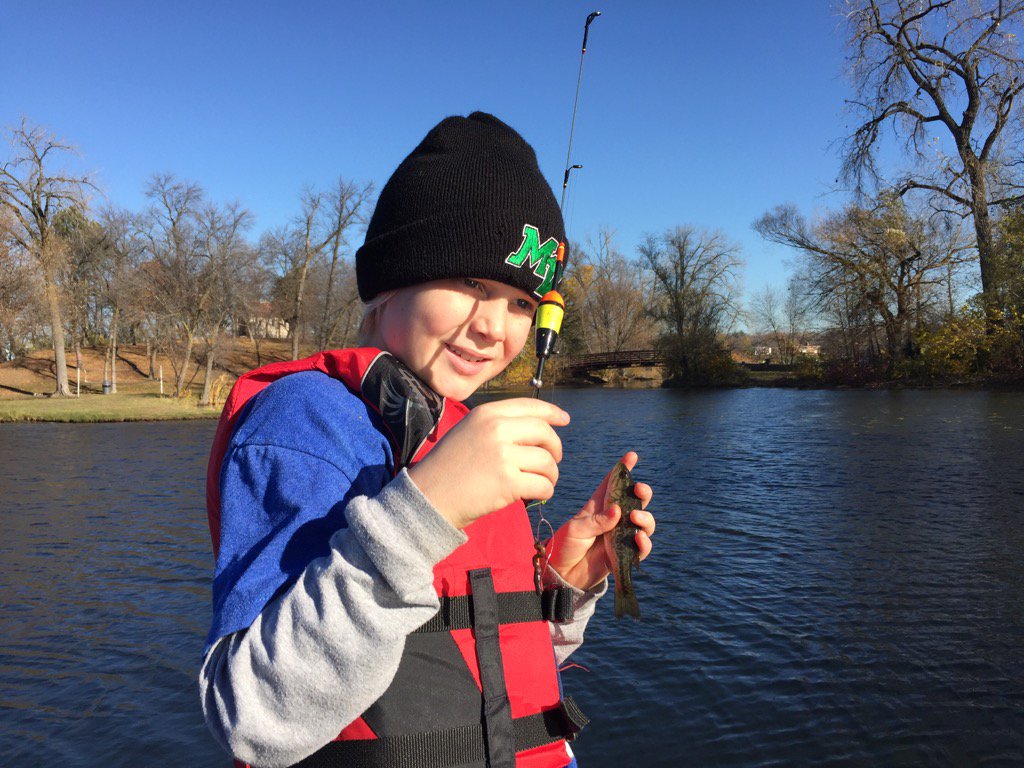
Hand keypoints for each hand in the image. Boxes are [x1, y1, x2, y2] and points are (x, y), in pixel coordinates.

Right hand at [408, 398, 569, 529]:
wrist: (428, 496)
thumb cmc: (448, 468)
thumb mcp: (468, 431)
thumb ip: (497, 426)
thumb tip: (537, 430)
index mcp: (487, 413)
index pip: (530, 406)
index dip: (552, 413)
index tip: (564, 419)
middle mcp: (496, 429)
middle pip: (544, 433)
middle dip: (555, 448)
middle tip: (552, 461)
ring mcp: (503, 455)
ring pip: (547, 462)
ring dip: (550, 474)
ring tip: (542, 482)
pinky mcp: (508, 482)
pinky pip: (543, 484)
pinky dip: (545, 491)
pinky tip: (538, 494)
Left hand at [547, 451, 654, 590]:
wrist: (563, 574)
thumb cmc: (566, 546)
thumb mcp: (576, 529)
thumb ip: (597, 521)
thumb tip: (619, 512)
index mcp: (599, 506)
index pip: (612, 483)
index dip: (623, 469)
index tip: (632, 455)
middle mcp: (613, 518)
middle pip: (635, 500)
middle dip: (642, 492)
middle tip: (639, 490)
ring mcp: (621, 535)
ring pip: (644, 522)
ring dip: (646, 518)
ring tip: (636, 519)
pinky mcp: (625, 554)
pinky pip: (642, 548)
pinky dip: (644, 543)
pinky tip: (639, 539)